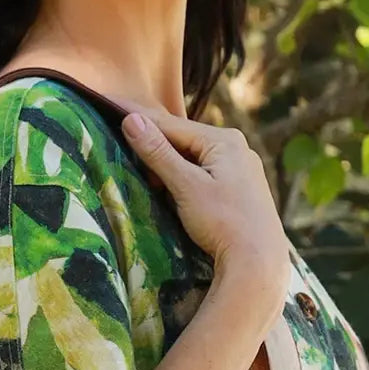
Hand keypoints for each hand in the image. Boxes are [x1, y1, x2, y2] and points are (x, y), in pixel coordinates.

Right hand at [121, 108, 289, 313]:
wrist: (258, 263)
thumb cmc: (223, 222)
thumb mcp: (186, 186)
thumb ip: (158, 153)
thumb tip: (132, 120)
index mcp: (225, 140)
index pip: (171, 125)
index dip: (138, 119)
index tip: (109, 106)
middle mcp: (237, 147)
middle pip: (183, 141)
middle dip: (152, 144)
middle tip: (120, 140)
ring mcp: (242, 169)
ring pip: (193, 158)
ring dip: (166, 164)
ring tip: (142, 170)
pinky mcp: (241, 189)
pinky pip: (204, 174)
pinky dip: (183, 178)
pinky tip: (171, 189)